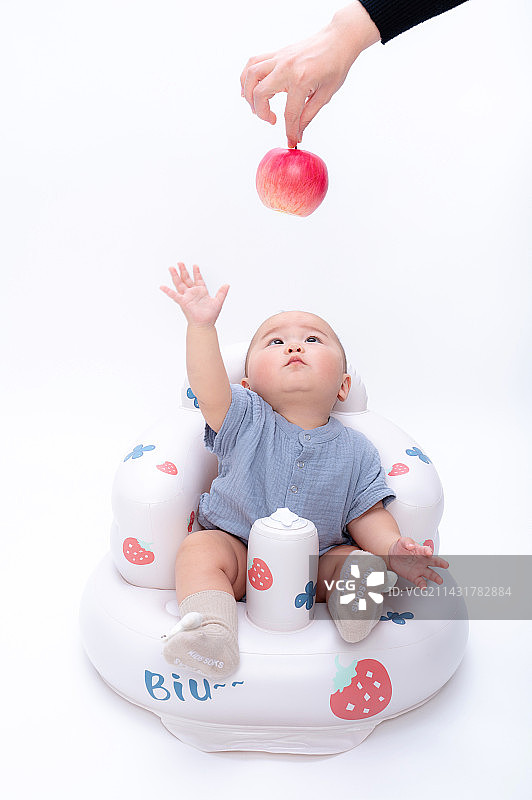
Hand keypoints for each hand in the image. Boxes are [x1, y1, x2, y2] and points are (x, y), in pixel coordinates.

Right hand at [160, 263, 228, 326]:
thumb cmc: (210, 316)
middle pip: (186, 279)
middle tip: (180, 262)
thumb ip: (222, 292)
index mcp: (201, 292)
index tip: (195, 265)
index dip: (196, 272)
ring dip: (175, 276)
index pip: (198, 279)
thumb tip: (227, 285)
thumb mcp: (218, 302)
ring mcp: (187, 297)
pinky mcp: (183, 302)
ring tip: (171, 268)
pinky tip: (162, 286)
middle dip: (183, 270)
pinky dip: (168, 291)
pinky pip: (174, 295)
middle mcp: (193, 293)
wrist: (204, 325)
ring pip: (180, 284)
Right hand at [240, 2, 379, 148]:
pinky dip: (247, 77)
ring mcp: (279, 58)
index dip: (290, 131)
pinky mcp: (276, 53)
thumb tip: (297, 133)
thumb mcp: (325, 95)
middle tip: (271, 120)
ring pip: (251, 76)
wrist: (338, 39)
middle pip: (261, 94)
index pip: (290, 114)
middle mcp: (286, 68)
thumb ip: (308, 115)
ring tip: (257, 107)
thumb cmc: (336, 64)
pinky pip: (253, 63)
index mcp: (301, 80)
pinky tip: (250, 89)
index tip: (291, 141)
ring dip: (249, 95)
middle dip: (262, 113)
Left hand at [387, 537, 449, 590]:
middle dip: (440, 563)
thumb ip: (407, 542)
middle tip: (445, 565)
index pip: (426, 550)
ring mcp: (419, 569)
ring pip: (430, 574)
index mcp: (421, 551)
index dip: (428, 551)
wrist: (392, 555)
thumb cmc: (400, 547)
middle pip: (434, 562)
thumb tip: (411, 545)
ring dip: (435, 577)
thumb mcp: (402, 541)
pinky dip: (422, 585)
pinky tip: (424, 587)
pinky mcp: (414, 576)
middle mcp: (423, 560)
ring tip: (440, 580)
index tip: (430, 552)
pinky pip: (420, 581)